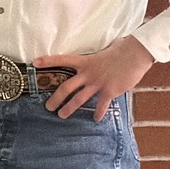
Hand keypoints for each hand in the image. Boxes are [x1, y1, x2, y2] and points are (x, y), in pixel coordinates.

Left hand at [36, 36, 154, 120]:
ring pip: (79, 99)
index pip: (62, 60)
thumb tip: (94, 57)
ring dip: (69, 108)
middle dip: (55, 98)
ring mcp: (98, 83)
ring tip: (62, 116)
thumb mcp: (102, 51)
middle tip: (47, 107)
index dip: (47, 61)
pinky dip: (98, 113)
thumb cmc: (121, 49)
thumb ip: (94, 58)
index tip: (34, 63)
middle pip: (66, 87)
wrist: (135, 54)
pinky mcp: (110, 91)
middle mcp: (88, 73)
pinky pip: (101, 105)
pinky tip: (96, 119)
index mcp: (85, 61)